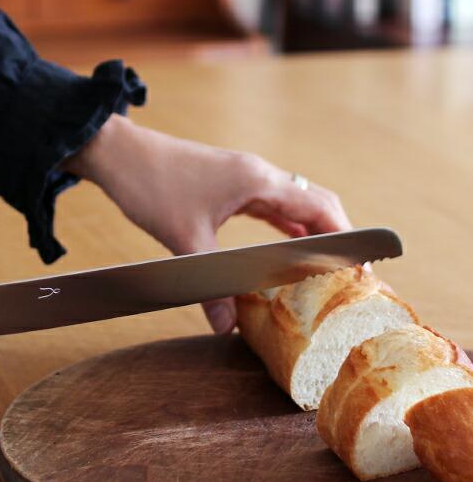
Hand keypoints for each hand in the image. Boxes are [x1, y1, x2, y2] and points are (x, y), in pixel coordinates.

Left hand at [66, 115, 350, 333]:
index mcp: (259, 181)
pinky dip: (282, 226)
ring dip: (309, 231)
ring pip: (291, 204)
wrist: (119, 154)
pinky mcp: (227, 183)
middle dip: (334, 236)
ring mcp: (243, 177)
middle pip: (314, 203)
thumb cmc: (151, 185)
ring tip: (323, 266)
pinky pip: (267, 205)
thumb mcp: (184, 240)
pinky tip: (283, 247)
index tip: (362, 267)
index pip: (320, 208)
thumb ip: (210, 286)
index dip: (346, 237)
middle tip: (346, 273)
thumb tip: (226, 327)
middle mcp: (258, 174)